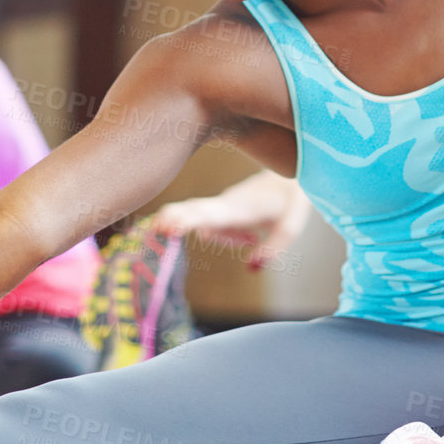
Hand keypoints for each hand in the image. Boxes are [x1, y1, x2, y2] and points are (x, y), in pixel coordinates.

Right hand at [151, 171, 309, 270]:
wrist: (291, 175)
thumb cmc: (291, 199)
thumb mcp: (290, 226)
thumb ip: (273, 248)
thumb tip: (251, 268)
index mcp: (241, 207)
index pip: (209, 214)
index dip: (187, 220)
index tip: (167, 226)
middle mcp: (226, 204)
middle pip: (193, 211)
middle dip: (172, 219)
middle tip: (153, 230)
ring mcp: (222, 205)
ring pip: (206, 223)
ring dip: (219, 237)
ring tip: (249, 240)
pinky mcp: (222, 209)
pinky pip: (214, 225)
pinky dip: (225, 236)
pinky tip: (250, 238)